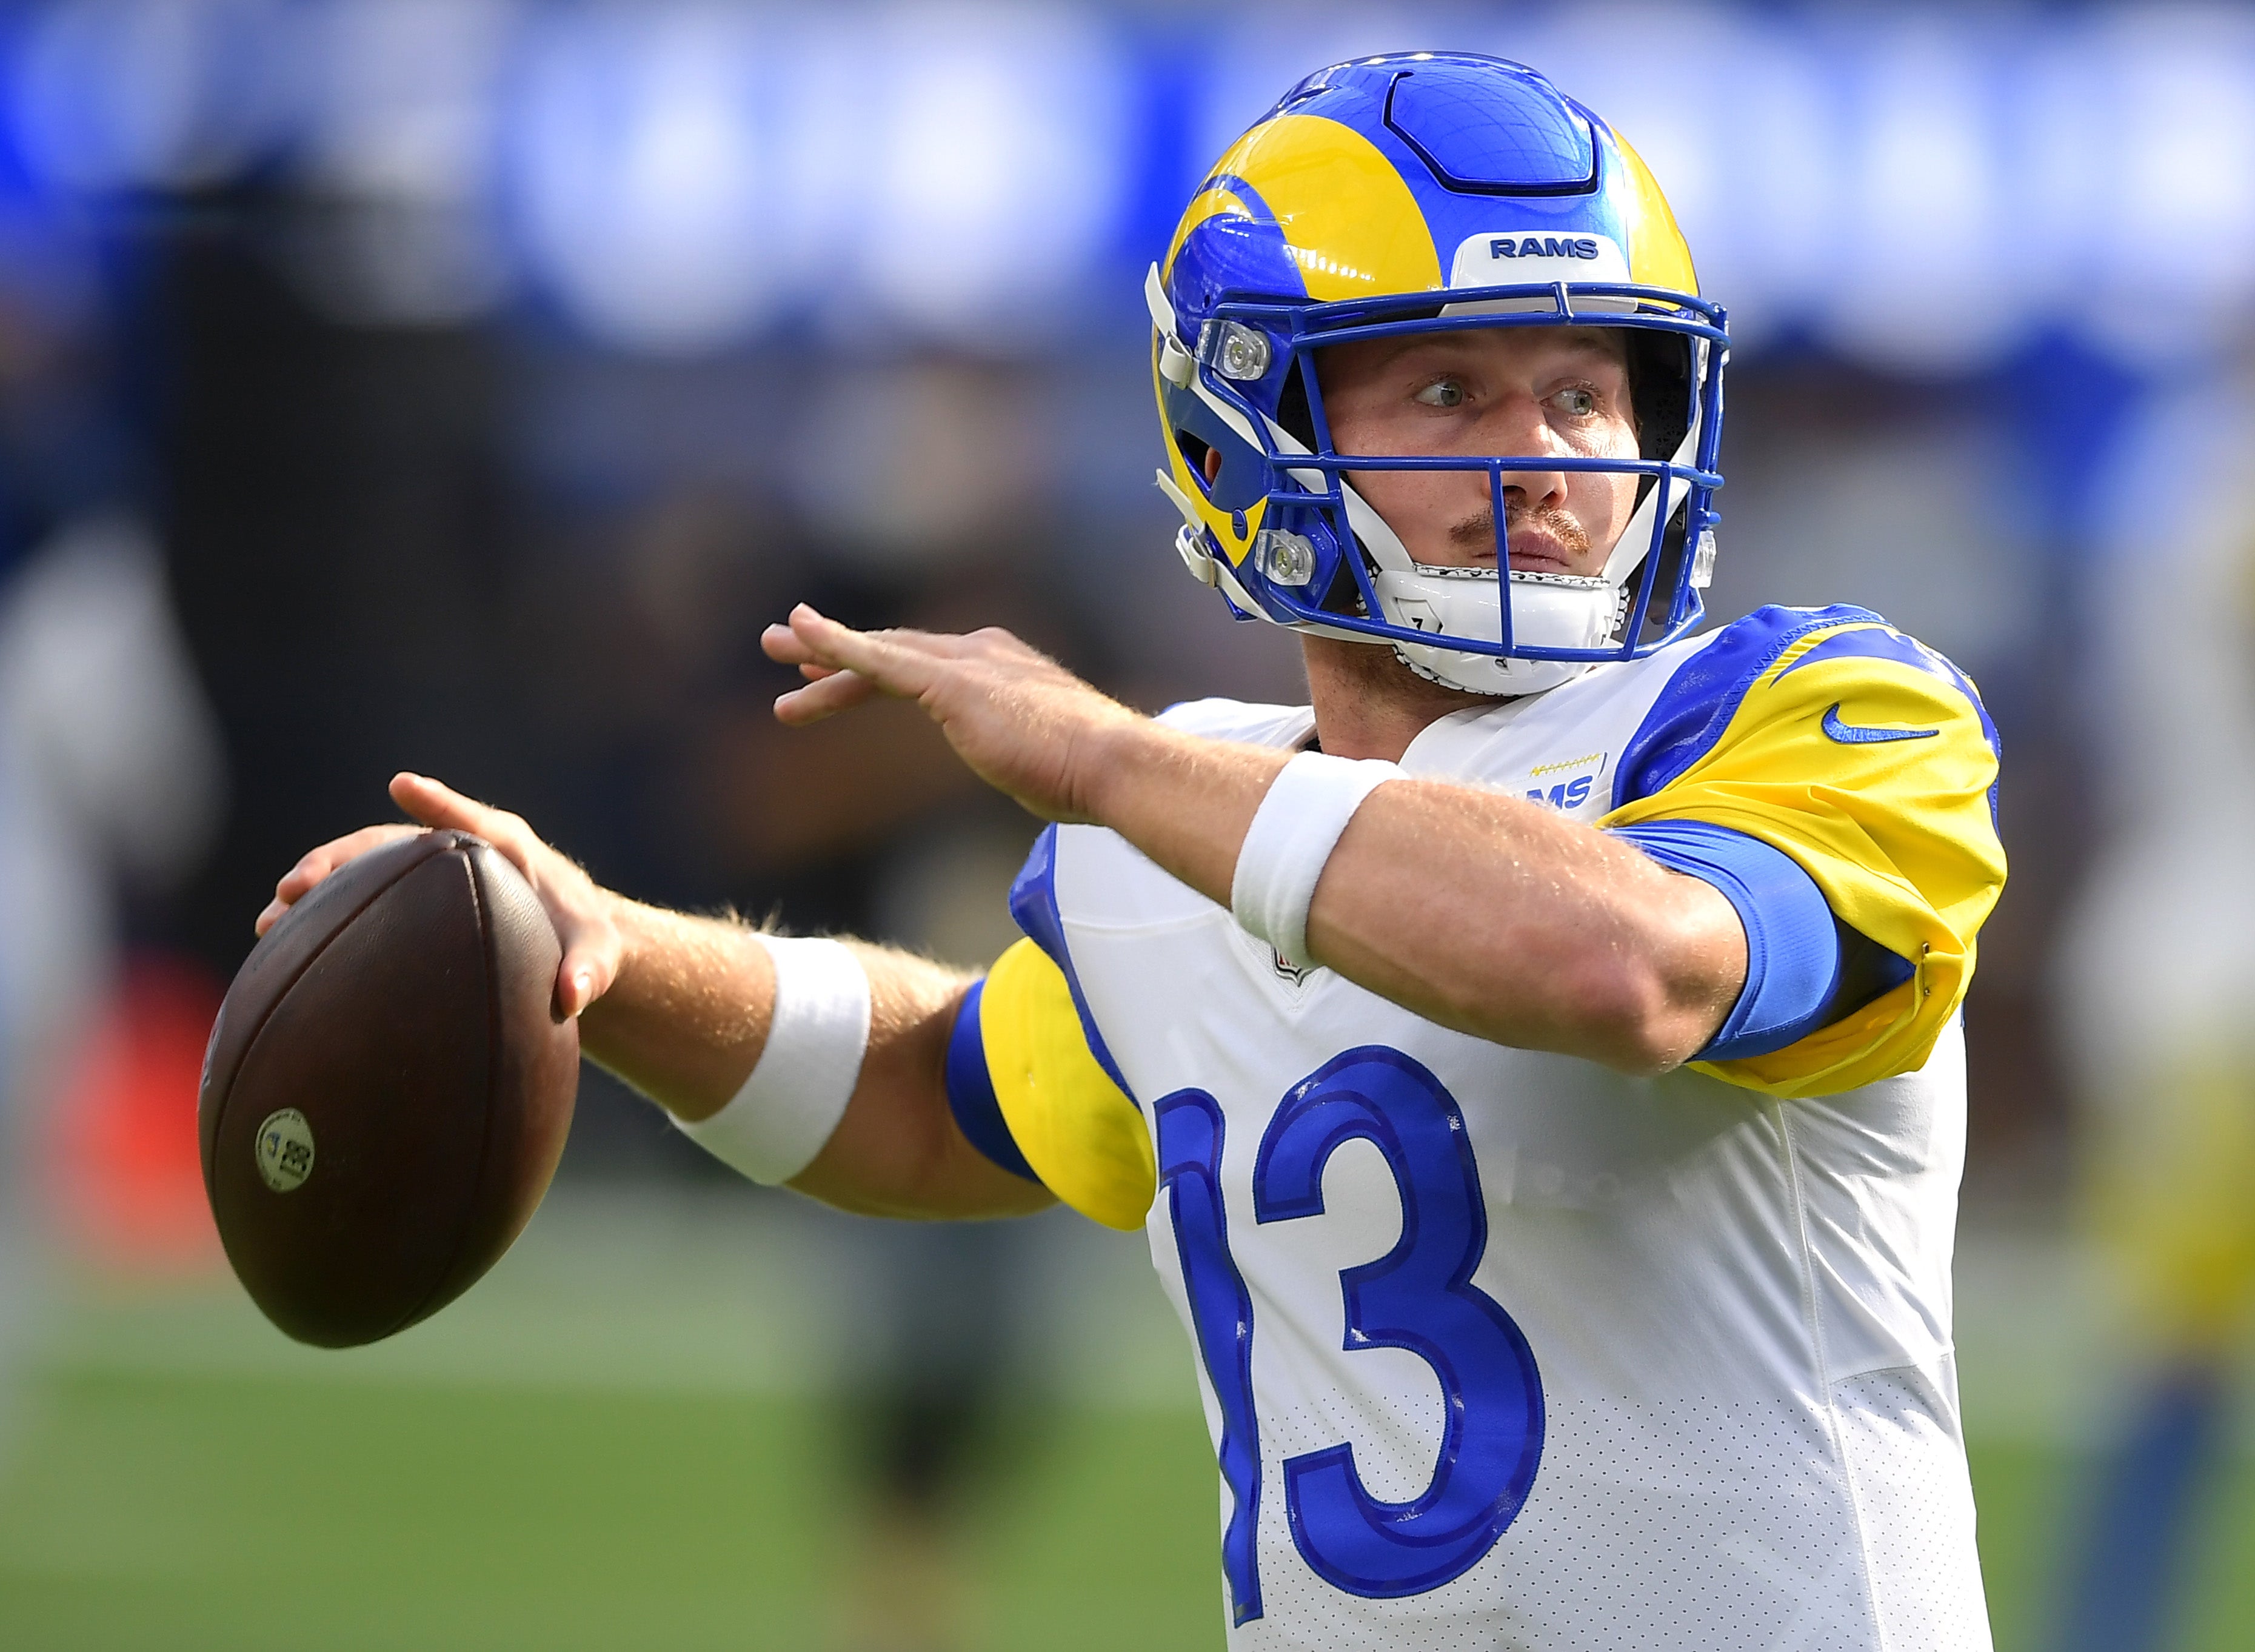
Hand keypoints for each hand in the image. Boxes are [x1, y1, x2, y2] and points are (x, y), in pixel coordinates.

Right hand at [254, 773, 624, 1018]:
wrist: (567, 940)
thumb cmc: (585, 938)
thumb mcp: (599, 954)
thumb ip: (593, 970)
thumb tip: (574, 996)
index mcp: (508, 849)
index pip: (470, 820)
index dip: (438, 802)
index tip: (404, 785)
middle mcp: (456, 853)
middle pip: (391, 845)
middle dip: (340, 859)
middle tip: (296, 885)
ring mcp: (425, 875)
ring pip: (362, 870)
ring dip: (316, 887)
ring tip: (271, 921)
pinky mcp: (408, 899)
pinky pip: (360, 899)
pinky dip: (322, 916)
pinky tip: (281, 946)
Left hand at [761, 604, 1146, 822]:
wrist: (1113, 767)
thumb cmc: (1091, 778)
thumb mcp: (1050, 766)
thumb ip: (1031, 760)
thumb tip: (1042, 781)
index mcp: (1007, 669)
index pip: (928, 664)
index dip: (877, 667)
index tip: (835, 674)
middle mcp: (985, 653)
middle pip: (896, 649)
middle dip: (837, 650)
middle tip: (786, 651)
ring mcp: (967, 663)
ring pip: (880, 652)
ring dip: (823, 650)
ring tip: (775, 651)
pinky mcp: (951, 682)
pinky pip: (880, 660)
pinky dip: (836, 644)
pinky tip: (801, 635)